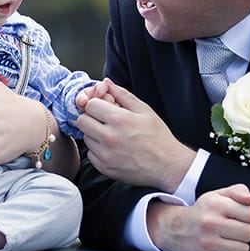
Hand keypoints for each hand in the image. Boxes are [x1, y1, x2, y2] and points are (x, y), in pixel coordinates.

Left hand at [76, 78, 194, 190]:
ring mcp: (105, 154)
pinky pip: (90, 154)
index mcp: (118, 119)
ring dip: (94, 134)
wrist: (167, 166)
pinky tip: (112, 149)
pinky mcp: (104, 168)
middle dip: (91, 118)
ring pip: (85, 138)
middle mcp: (109, 137)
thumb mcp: (144, 111)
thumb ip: (123, 94)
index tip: (104, 109)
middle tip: (104, 121)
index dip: (96, 104)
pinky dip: (98, 150)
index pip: (89, 105)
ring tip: (112, 136)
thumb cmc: (158, 137)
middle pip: (82, 121)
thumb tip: (106, 83)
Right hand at [147, 184, 249, 250]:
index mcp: (215, 204)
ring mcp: (207, 243)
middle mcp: (210, 223)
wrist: (173, 230)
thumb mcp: (217, 196)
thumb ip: (238, 191)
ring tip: (227, 240)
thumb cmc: (202, 212)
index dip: (247, 215)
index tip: (238, 216)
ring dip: (238, 246)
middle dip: (243, 231)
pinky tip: (219, 249)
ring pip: (243, 250)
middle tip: (231, 229)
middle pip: (249, 233)